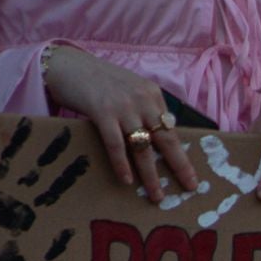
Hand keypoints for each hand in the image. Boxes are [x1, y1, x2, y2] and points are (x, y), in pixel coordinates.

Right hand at [40, 45, 198, 191]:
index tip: (191, 175)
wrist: (69, 65)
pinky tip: (126, 180)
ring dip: (150, 174)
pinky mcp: (102, 111)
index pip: (172, 129)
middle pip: (166, 138)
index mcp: (153, 94)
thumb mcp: (131, 90)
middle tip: (189, 187)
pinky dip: (122, 164)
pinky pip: (116, 144)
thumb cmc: (100, 82)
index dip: (182, 154)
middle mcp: (142, 100)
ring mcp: (123, 106)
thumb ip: (145, 110)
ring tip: (156, 195)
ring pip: (143, 146)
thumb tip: (158, 142)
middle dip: (179, 165)